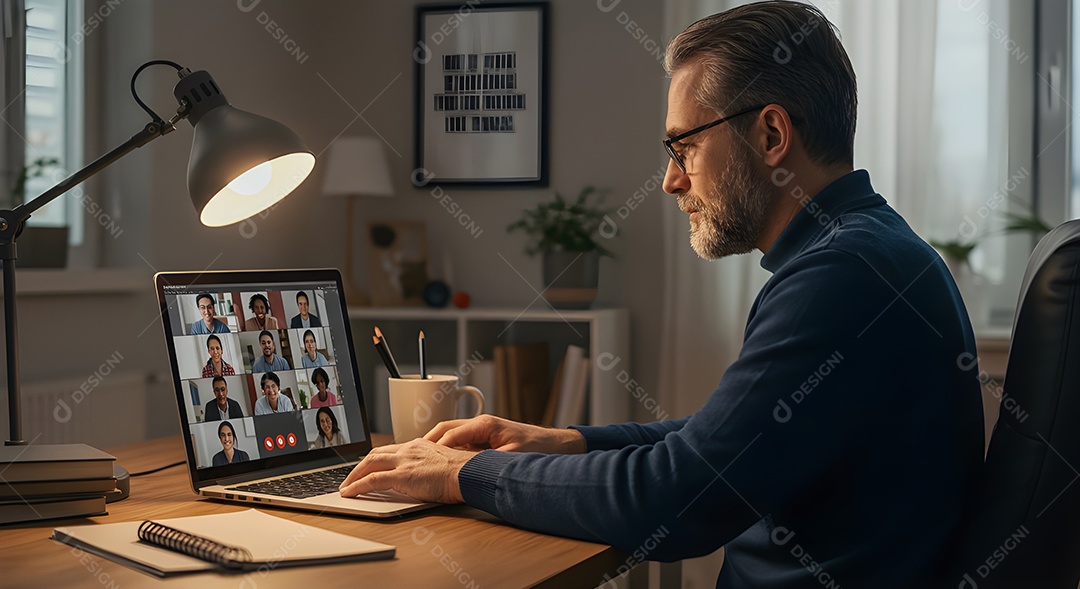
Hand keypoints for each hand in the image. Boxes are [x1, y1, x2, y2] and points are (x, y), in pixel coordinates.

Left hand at [338, 438, 473, 502]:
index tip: (370, 467)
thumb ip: (430, 468)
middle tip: (351, 477)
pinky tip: (349, 494)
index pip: (391, 450)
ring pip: (369, 464)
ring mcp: (404, 461)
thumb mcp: (444, 466)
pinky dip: (357, 486)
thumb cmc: (464, 473)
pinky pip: (371, 480)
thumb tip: (426, 479)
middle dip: (360, 466)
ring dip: (354, 475)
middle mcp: (409, 449)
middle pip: (376, 454)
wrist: (469, 473)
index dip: (377, 459)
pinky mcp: (401, 475)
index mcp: (420, 445)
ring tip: (346, 487)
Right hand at [424, 414, 585, 453]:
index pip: (450, 433)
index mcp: (485, 424)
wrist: (559, 445)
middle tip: (411, 456)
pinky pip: (460, 441)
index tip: (421, 458)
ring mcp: (483, 430)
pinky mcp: (486, 438)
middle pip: (445, 429)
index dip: (434, 447)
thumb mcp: (513, 457)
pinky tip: (442, 462)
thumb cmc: (539, 447)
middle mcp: (481, 424)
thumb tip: (469, 469)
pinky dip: (448, 449)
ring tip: (421, 459)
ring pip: (450, 434)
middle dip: (427, 442)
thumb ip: (490, 462)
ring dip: (436, 445)